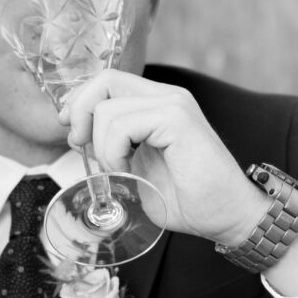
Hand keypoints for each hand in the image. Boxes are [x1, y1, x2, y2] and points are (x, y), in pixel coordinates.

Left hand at [61, 71, 269, 245]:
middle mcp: (167, 96)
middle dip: (80, 112)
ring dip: (101, 145)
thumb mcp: (137, 166)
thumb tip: (75, 135)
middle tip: (79, 145)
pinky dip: (113, 151)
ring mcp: (174, 105)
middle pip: (104, 80)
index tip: (70, 131)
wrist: (227, 216)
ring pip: (108, 107)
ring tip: (118, 169)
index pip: (107, 81)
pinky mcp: (178, 120)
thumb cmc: (187, 199)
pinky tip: (126, 169)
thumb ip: (113, 144)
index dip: (80, 102)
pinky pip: (122, 124)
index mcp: (157, 104)